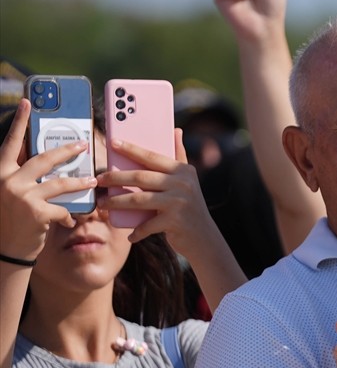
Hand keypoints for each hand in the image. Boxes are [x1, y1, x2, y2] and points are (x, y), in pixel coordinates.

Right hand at [0, 99, 94, 257]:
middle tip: (83, 145)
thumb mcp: (12, 193)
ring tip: (92, 182)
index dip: (20, 122)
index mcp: (0, 172)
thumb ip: (25, 177)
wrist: (5, 250)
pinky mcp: (36, 212)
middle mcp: (7, 180)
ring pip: (59, 183)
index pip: (11, 142)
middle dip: (67, 152)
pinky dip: (68, 215)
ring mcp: (21, 195)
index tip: (29, 102)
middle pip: (44, 159)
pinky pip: (62, 208)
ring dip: (79, 183)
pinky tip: (69, 221)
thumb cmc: (11, 220)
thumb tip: (50, 161)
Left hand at [97, 131, 205, 249]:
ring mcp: (179, 202)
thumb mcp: (188, 180)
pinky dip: (137, 231)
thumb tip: (176, 130)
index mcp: (182, 171)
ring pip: (139, 200)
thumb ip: (180, 155)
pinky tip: (130, 235)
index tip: (112, 142)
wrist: (205, 237)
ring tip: (102, 204)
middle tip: (99, 180)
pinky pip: (148, 225)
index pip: (152, 157)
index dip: (131, 149)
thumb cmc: (190, 206)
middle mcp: (182, 184)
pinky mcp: (175, 221)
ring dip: (117, 202)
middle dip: (116, 178)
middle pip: (140, 177)